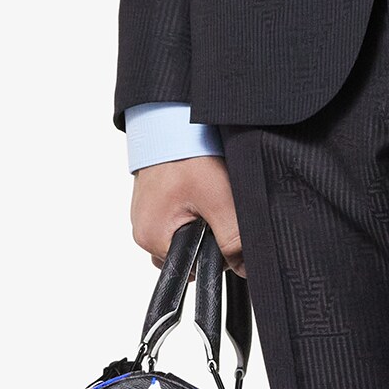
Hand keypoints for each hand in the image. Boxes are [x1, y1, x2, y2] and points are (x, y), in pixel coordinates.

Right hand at [131, 154, 243, 274]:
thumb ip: (233, 240)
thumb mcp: (219, 201)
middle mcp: (142, 230)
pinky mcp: (151, 201)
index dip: (216, 255)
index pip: (192, 270)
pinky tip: (198, 189)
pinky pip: (175, 217)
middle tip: (215, 206)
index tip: (223, 227)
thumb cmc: (188, 155)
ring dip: (199, 221)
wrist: (170, 119)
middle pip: (187, 254)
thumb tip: (245, 269)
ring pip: (182, 235)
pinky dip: (190, 207)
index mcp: (152, 238)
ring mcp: (144, 214)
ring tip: (206, 195)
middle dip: (207, 237)